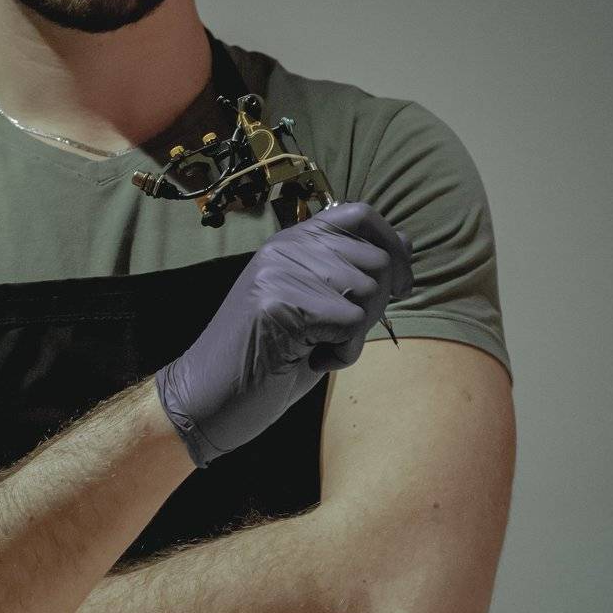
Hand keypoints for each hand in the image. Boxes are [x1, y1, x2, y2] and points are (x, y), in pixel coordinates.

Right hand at [155, 201, 412, 467]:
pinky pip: (350, 324)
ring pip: (368, 291)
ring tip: (315, 346)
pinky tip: (309, 359)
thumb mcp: (317, 307)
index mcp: (293, 240)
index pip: (361, 213)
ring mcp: (279, 271)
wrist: (206, 398)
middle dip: (376, 307)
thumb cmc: (267, 360)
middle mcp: (286, 247)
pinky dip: (342, 353)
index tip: (400, 286)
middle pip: (377, 260)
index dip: (394, 246)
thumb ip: (353, 273)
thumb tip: (406, 243)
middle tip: (337, 335)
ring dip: (356, 333)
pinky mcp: (278, 304)